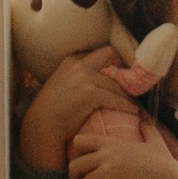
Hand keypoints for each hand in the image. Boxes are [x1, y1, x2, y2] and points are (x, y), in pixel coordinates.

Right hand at [18, 50, 128, 170]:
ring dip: (127, 94)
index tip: (121, 71)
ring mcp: (85, 78)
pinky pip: (116, 99)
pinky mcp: (91, 94)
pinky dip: (127, 106)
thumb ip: (77, 77)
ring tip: (135, 102)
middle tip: (132, 82)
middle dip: (122, 68)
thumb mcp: (62, 84)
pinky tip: (133, 111)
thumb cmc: (51, 110)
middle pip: (110, 57)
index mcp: (71, 60)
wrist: (42, 126)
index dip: (113, 61)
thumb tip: (97, 79)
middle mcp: (78, 65)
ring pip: (115, 84)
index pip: (99, 52)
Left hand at [69, 123, 177, 178]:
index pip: (81, 141)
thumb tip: (144, 120)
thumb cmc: (165, 165)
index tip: (79, 166)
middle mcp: (107, 155)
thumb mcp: (156, 143)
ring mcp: (108, 172)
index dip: (76, 153)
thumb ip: (148, 130)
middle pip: (74, 166)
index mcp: (113, 143)